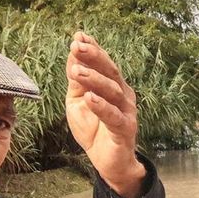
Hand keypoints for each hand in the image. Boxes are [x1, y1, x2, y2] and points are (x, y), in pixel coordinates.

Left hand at [65, 31, 145, 197]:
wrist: (107, 162)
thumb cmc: (94, 129)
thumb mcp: (78, 101)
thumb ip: (76, 80)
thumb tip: (72, 54)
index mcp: (112, 86)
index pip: (103, 63)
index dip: (93, 49)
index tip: (78, 36)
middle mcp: (123, 95)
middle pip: (110, 72)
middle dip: (94, 57)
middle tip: (77, 46)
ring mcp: (126, 112)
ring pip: (112, 91)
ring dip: (94, 79)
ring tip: (77, 71)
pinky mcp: (125, 130)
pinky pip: (113, 116)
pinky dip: (101, 106)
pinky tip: (90, 97)